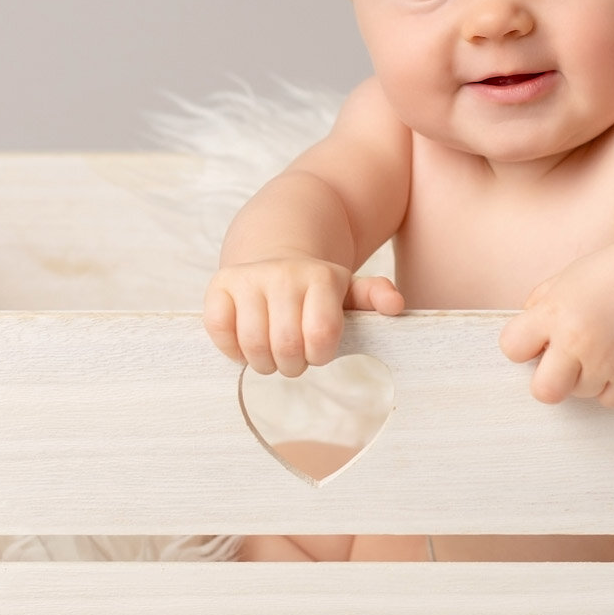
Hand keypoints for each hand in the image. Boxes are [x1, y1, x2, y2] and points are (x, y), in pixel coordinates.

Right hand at [204, 255, 404, 375]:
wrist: (274, 249)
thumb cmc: (315, 288)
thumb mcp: (348, 290)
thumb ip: (373, 296)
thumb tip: (394, 305)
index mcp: (321, 277)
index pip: (321, 336)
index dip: (319, 355)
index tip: (319, 352)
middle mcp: (283, 273)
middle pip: (286, 346)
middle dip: (292, 365)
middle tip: (294, 359)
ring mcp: (249, 277)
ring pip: (252, 344)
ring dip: (263, 363)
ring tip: (271, 357)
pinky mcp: (219, 284)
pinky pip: (220, 330)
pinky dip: (232, 349)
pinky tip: (245, 346)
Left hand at [498, 234, 613, 405]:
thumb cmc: (608, 274)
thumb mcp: (562, 281)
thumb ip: (537, 309)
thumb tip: (525, 342)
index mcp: (553, 313)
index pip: (512, 349)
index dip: (522, 346)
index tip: (537, 340)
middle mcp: (576, 339)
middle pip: (543, 391)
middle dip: (547, 380)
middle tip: (560, 363)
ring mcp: (605, 360)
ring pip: (578, 394)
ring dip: (583, 378)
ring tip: (597, 349)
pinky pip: (609, 400)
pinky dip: (610, 387)